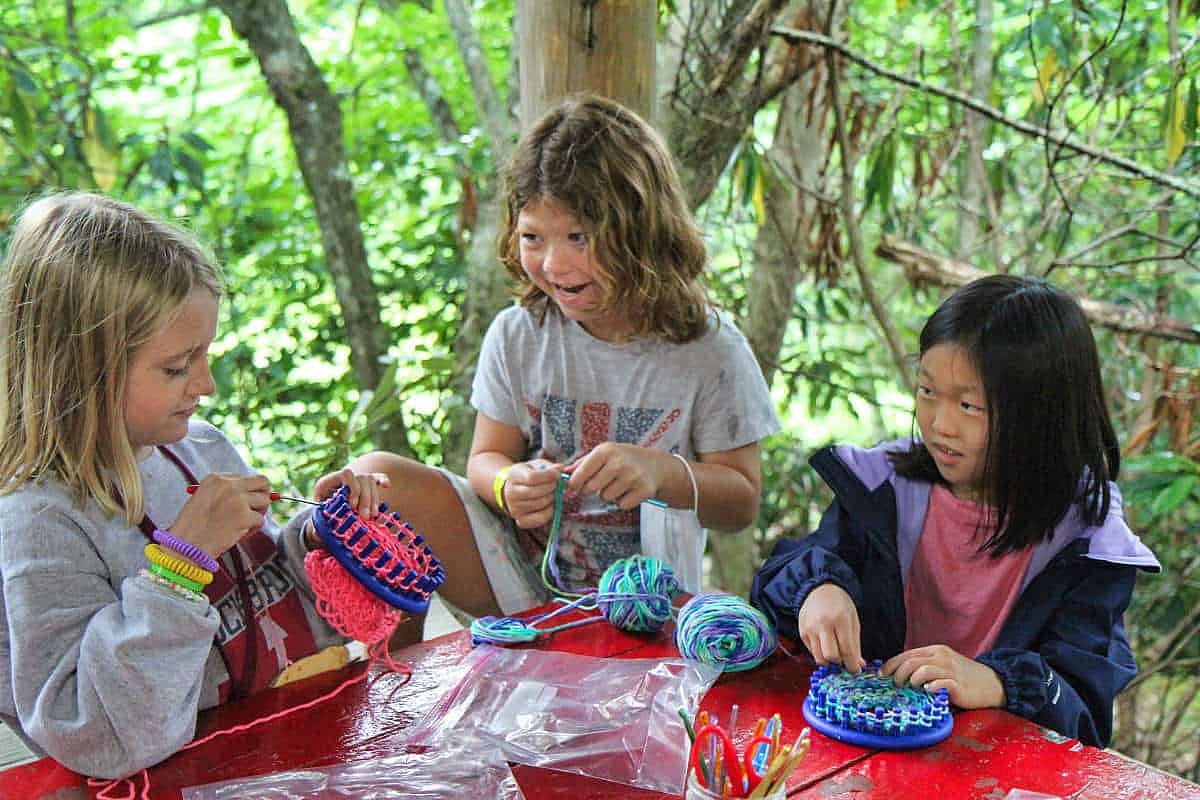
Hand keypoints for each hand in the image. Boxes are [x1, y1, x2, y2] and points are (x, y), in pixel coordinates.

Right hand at [172, 472, 271, 557]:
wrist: (185, 546)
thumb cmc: (192, 527)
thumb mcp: (204, 499)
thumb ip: (227, 494)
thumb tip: (254, 495)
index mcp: (215, 479)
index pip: (245, 478)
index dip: (247, 493)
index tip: (239, 505)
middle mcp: (228, 485)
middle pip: (262, 482)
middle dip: (262, 496)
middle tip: (256, 510)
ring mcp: (238, 499)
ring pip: (265, 501)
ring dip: (258, 514)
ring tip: (242, 524)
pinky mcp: (244, 516)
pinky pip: (261, 520)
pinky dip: (253, 529)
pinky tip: (238, 534)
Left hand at [311, 468, 391, 519]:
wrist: (325, 505)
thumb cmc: (321, 513)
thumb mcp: (317, 516)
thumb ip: (318, 523)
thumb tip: (316, 533)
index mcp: (329, 481)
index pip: (346, 475)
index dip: (353, 489)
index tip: (353, 506)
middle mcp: (344, 476)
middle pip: (362, 479)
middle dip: (365, 499)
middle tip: (365, 517)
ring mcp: (356, 478)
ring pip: (370, 481)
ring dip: (373, 499)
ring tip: (373, 516)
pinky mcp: (365, 483)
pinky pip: (376, 478)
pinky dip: (382, 480)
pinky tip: (387, 485)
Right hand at [503, 458, 564, 528]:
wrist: (516, 490)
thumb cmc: (529, 475)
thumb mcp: (537, 466)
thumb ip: (550, 467)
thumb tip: (561, 469)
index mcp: (513, 475)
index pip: (532, 477)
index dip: (548, 476)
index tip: (558, 475)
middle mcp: (510, 493)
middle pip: (535, 492)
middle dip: (552, 487)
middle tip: (560, 485)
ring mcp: (514, 508)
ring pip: (540, 504)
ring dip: (553, 498)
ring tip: (556, 493)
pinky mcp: (521, 520)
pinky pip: (540, 518)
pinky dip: (550, 512)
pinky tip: (552, 504)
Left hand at [566, 442, 664, 510]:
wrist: (654, 464)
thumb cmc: (623, 458)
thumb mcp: (603, 454)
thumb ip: (582, 464)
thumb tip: (562, 474)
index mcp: (606, 451)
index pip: (582, 472)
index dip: (574, 483)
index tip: (572, 488)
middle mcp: (619, 462)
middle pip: (591, 488)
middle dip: (591, 490)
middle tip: (599, 484)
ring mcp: (633, 476)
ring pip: (606, 497)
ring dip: (608, 495)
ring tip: (618, 484)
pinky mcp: (643, 490)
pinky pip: (621, 505)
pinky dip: (623, 502)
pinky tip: (629, 491)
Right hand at [796, 582, 865, 672]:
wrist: (819, 589)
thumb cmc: (840, 604)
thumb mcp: (853, 620)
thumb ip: (855, 644)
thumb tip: (858, 665)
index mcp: (840, 619)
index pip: (846, 650)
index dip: (852, 665)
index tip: (856, 670)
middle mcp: (822, 624)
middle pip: (831, 657)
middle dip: (840, 662)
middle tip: (845, 659)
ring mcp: (810, 628)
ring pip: (819, 658)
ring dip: (829, 661)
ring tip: (835, 652)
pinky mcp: (802, 632)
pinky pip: (812, 652)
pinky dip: (820, 653)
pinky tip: (825, 644)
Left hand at [879, 645, 1005, 709]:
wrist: (992, 684)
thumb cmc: (963, 677)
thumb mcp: (942, 666)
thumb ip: (924, 667)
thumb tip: (898, 676)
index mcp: (935, 651)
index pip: (906, 654)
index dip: (890, 665)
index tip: (881, 675)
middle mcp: (941, 657)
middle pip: (910, 661)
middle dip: (897, 674)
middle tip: (895, 686)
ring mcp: (950, 670)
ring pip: (922, 669)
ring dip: (911, 680)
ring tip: (910, 689)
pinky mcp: (958, 684)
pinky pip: (939, 683)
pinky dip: (929, 687)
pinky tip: (927, 691)